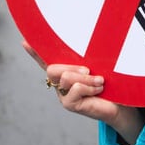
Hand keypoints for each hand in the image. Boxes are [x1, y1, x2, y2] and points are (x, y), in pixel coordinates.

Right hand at [23, 41, 144, 144]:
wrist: (119, 105)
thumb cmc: (109, 85)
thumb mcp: (97, 67)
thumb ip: (88, 59)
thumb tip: (90, 39)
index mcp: (65, 70)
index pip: (45, 59)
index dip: (34, 51)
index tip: (24, 40)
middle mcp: (60, 82)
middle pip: (52, 68)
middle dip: (73, 67)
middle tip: (89, 70)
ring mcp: (62, 94)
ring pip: (66, 77)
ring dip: (86, 78)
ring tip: (100, 81)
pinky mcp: (69, 104)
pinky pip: (75, 89)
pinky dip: (90, 87)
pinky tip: (98, 89)